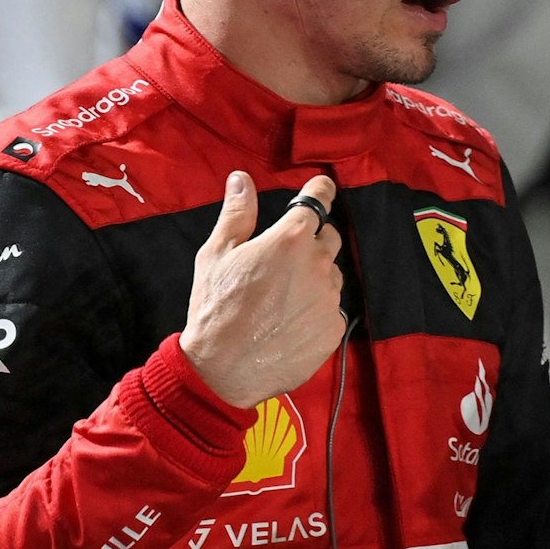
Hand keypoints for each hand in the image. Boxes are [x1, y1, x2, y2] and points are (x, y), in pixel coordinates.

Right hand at [180, 172, 345, 407]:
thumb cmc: (215, 307)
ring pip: (331, 275)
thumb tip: (242, 179)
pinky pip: (330, 308)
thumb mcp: (217, 254)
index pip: (318, 201)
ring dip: (314, 277)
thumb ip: (237, 213)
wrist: (223, 369)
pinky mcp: (333, 328)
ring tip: (281, 297)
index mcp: (291, 239)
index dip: (320, 191)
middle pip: (329, 238)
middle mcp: (318, 264)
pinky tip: (288, 321)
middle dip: (312, 241)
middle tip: (284, 259)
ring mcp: (329, 298)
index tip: (323, 188)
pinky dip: (315, 309)